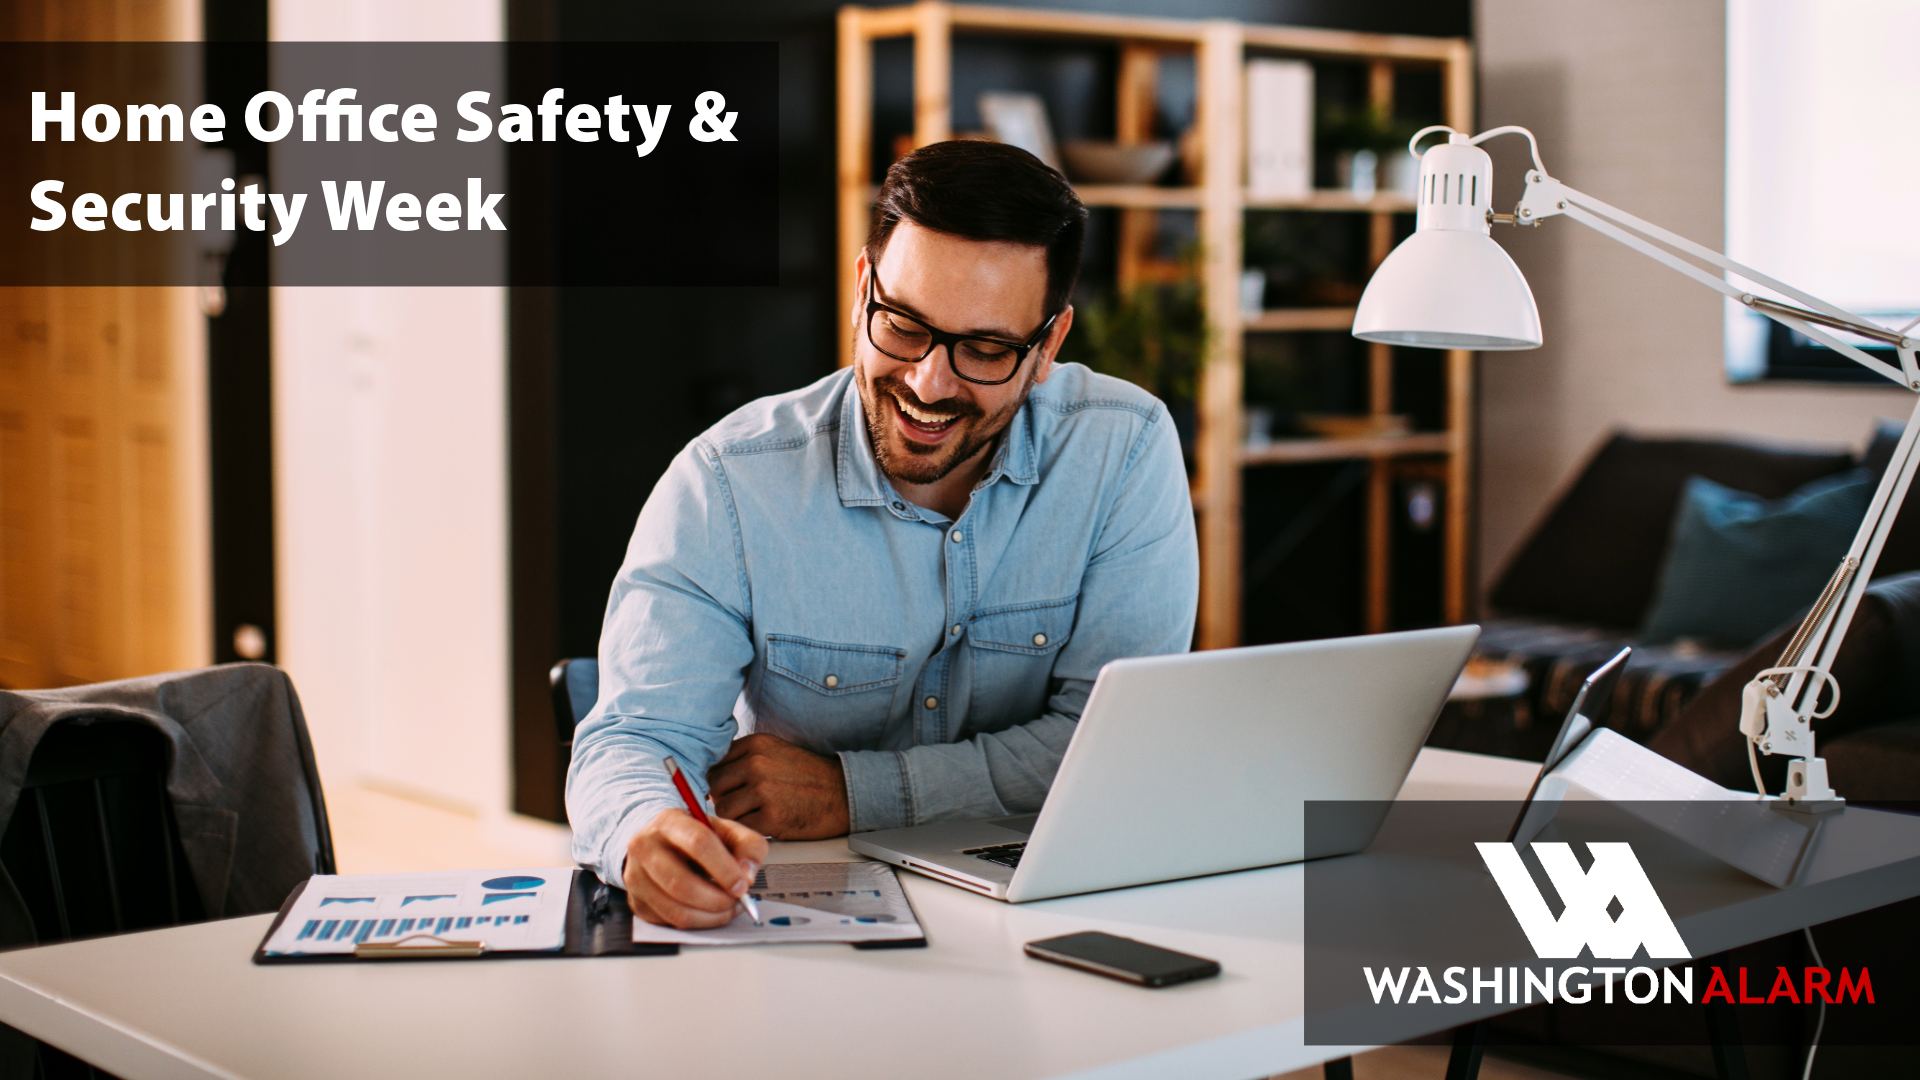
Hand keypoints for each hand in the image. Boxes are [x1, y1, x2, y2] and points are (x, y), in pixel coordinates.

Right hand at [622, 808, 767, 928]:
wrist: (661, 843)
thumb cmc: (696, 837)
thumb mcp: (727, 831)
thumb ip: (748, 846)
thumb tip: (747, 876)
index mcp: (669, 822)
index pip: (698, 843)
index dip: (724, 869)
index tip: (743, 886)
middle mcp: (645, 847)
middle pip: (681, 883)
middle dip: (717, 899)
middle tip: (737, 901)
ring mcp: (636, 877)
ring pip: (676, 909)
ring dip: (710, 916)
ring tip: (727, 908)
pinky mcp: (637, 902)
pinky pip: (671, 922)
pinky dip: (698, 923)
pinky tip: (710, 912)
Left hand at [708, 733, 850, 839]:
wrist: (842, 794)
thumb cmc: (807, 776)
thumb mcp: (775, 752)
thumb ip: (743, 758)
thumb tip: (711, 776)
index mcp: (755, 744)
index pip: (715, 762)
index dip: (719, 780)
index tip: (728, 789)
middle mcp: (757, 764)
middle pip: (715, 786)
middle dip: (724, 798)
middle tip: (742, 805)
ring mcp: (764, 791)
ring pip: (724, 809)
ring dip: (735, 816)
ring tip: (754, 814)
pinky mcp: (772, 817)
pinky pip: (741, 827)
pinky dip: (749, 829)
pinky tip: (765, 824)